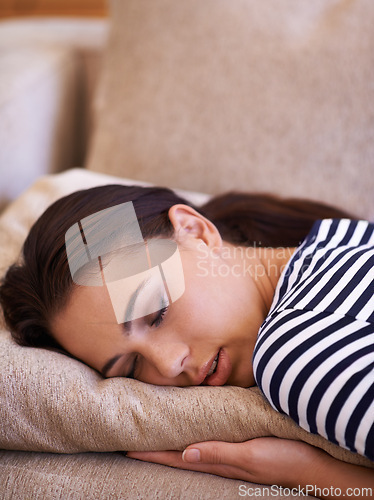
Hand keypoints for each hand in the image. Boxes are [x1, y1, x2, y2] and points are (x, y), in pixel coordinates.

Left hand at [127, 437, 322, 487]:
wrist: (318, 463)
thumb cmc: (287, 458)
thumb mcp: (253, 456)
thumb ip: (220, 453)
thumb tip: (185, 453)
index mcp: (221, 462)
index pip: (178, 458)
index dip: (154, 454)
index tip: (129, 449)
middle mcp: (223, 458)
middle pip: (182, 453)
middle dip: (157, 448)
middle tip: (134, 440)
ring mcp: (233, 452)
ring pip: (195, 447)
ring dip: (174, 442)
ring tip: (156, 434)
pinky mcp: (244, 444)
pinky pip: (213, 441)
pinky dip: (197, 436)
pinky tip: (194, 430)